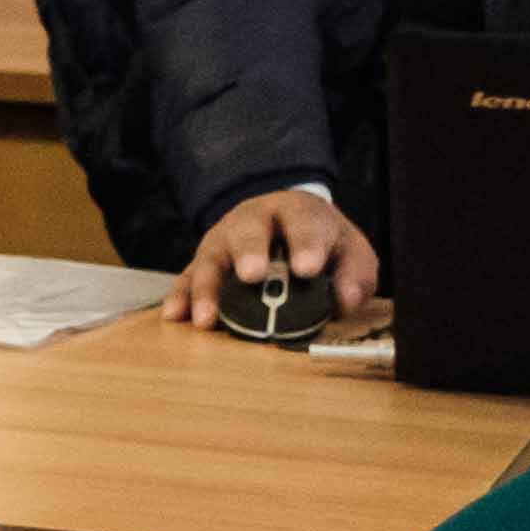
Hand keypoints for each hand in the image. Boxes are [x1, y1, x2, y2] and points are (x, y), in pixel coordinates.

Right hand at [174, 186, 377, 330]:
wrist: (287, 221)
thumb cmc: (321, 241)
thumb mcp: (350, 251)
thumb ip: (355, 274)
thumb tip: (345, 299)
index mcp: (296, 212)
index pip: (303, 222)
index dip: (305, 244)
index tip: (307, 269)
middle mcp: (254, 220)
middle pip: (248, 231)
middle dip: (250, 253)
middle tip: (253, 276)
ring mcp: (225, 241)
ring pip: (210, 258)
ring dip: (206, 288)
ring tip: (206, 318)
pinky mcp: (205, 262)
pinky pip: (188, 277)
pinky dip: (181, 296)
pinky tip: (175, 316)